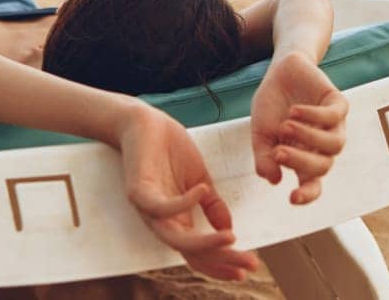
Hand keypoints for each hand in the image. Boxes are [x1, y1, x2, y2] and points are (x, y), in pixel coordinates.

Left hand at [115, 103, 258, 281]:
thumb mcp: (201, 178)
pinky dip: (183, 203)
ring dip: (204, 243)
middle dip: (220, 261)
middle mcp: (163, 221)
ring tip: (230, 238)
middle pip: (191, 253)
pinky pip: (160, 207)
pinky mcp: (138, 191)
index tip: (251, 266)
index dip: (223, 262)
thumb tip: (230, 231)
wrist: (144, 122)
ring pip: (175, 240)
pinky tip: (203, 190)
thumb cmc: (170, 149)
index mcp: (178, 220)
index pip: (200, 252)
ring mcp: (149, 208)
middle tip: (249, 263)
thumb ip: (213, 205)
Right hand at [250, 50, 348, 204]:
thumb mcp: (261, 134)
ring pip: (334, 145)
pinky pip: (333, 117)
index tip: (292, 198)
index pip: (312, 184)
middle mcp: (323, 146)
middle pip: (324, 166)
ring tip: (285, 126)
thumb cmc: (271, 107)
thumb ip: (264, 157)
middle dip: (300, 161)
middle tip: (278, 151)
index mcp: (305, 158)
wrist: (279, 72)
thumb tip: (274, 180)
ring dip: (309, 138)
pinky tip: (294, 111)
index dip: (307, 195)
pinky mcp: (338, 104)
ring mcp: (333, 126)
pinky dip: (313, 116)